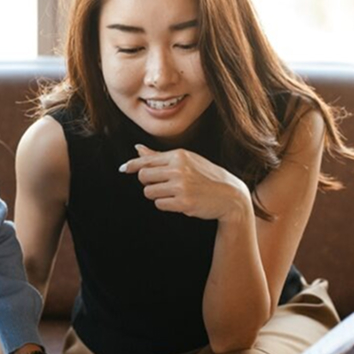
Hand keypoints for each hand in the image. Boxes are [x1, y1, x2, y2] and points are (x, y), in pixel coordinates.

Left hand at [120, 144, 250, 221]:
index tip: (123, 168)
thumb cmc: (206, 176)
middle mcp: (179, 169)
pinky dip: (165, 204)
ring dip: (157, 195)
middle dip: (148, 183)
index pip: (147, 159)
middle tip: (161, 185)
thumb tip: (137, 148)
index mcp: (179, 156)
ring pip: (149, 192)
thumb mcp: (187, 160)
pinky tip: (179, 201)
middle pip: (144, 176)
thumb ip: (160, 156)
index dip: (132, 165)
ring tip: (172, 193)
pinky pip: (159, 204)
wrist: (230, 195)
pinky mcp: (183, 202)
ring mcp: (181, 186)